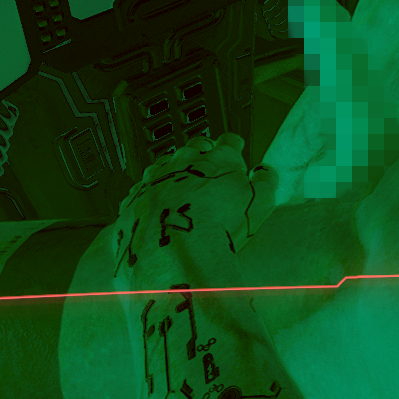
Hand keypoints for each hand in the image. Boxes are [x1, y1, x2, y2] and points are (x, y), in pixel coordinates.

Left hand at [112, 133, 279, 278]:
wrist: (176, 256)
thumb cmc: (220, 232)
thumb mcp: (260, 204)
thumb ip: (265, 181)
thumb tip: (264, 172)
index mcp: (217, 160)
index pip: (228, 142)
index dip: (234, 147)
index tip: (235, 150)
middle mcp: (183, 163)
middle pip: (194, 149)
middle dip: (202, 157)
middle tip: (208, 173)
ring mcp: (154, 180)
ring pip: (163, 167)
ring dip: (172, 175)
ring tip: (181, 195)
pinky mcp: (133, 202)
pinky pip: (140, 193)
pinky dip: (148, 200)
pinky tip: (156, 215)